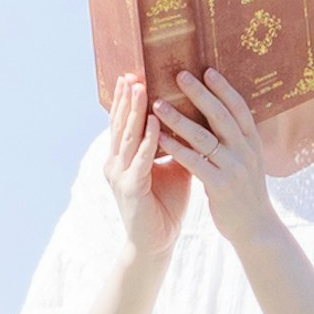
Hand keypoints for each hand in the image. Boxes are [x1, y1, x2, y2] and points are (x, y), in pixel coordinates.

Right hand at [99, 68, 193, 269]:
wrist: (158, 242)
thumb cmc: (166, 203)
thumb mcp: (173, 166)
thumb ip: (178, 142)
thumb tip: (196, 116)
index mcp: (125, 156)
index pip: (124, 120)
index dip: (127, 98)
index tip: (133, 72)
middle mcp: (117, 162)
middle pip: (120, 123)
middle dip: (126, 97)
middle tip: (132, 71)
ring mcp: (120, 176)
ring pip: (126, 137)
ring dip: (133, 112)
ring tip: (140, 88)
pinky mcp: (131, 189)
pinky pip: (139, 160)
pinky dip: (147, 141)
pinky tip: (153, 124)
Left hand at [157, 65, 286, 253]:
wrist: (256, 228)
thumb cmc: (245, 191)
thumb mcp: (247, 161)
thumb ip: (236, 139)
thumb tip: (220, 114)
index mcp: (252, 142)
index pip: (239, 108)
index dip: (224, 88)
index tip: (207, 69)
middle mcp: (246, 151)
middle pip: (222, 116)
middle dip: (200, 93)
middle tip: (179, 75)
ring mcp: (235, 168)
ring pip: (204, 137)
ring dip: (179, 118)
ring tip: (157, 103)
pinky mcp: (221, 186)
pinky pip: (195, 162)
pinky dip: (176, 148)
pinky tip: (159, 137)